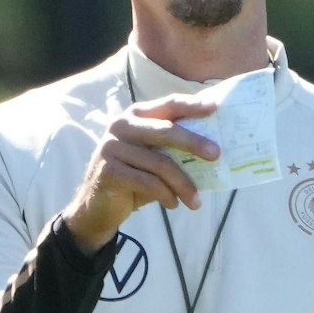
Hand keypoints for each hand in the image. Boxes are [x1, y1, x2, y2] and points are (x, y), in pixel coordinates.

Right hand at [62, 95, 219, 253]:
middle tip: (216, 155)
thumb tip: (213, 149)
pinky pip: (148, 182)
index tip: (215, 108)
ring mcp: (112, 148)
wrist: (96, 207)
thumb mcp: (151, 158)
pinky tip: (174, 204)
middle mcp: (121, 127)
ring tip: (196, 201)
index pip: (167, 105)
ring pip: (160, 163)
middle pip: (165, 131)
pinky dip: (166, 195)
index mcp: (134, 117)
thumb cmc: (133, 177)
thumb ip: (171, 148)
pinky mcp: (109, 171)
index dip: (191, 105)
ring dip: (183, 184)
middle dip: (194, 143)